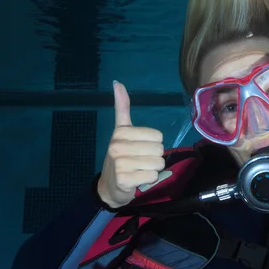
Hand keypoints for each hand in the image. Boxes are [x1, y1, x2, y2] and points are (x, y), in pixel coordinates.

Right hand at [97, 81, 165, 208]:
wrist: (110, 187)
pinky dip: (149, 180)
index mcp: (120, 132)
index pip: (158, 136)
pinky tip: (137, 180)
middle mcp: (117, 145)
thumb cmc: (120, 158)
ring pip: (158, 163)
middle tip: (140, 162)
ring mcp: (119, 163)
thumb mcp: (121, 132)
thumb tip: (117, 82)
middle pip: (159, 149)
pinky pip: (152, 176)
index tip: (139, 149)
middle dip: (154, 158)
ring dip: (153, 169)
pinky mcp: (124, 179)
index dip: (153, 144)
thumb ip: (122, 108)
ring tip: (139, 171)